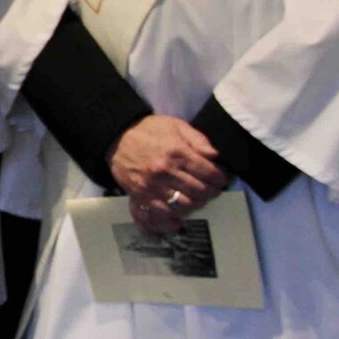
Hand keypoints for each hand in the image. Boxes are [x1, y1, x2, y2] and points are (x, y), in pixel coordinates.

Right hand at [108, 115, 227, 233]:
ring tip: (198, 197)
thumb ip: (198, 139)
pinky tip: (181, 206)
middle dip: (211, 192)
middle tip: (213, 189)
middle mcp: (166, 170)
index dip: (220, 178)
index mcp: (177, 151)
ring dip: (197, 203)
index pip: (208, 172)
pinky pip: (164, 211)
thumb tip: (215, 155)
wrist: (117, 136)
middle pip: (200, 190)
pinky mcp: (141, 195)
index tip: (222, 179)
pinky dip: (177, 213)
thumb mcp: (176, 125)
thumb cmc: (149, 130)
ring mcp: (153, 185)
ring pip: (185, 203)